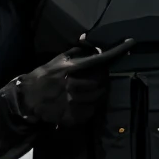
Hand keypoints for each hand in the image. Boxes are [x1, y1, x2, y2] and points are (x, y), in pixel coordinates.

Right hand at [6, 37, 133, 126]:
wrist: (27, 99)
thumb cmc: (43, 77)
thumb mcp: (57, 61)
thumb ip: (75, 53)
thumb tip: (90, 42)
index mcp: (70, 69)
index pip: (99, 59)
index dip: (116, 52)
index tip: (130, 43)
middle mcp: (73, 85)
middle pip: (101, 82)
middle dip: (103, 80)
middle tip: (99, 80)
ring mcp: (72, 102)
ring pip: (97, 98)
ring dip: (97, 94)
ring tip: (90, 93)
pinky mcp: (71, 116)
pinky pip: (90, 112)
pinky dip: (90, 108)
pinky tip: (82, 104)